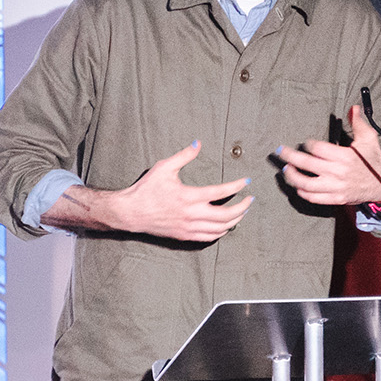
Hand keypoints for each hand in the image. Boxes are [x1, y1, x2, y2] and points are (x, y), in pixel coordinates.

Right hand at [41, 141, 253, 241]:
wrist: (131, 212)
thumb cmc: (146, 189)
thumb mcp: (164, 167)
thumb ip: (184, 155)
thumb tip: (198, 143)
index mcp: (189, 196)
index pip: (221, 192)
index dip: (237, 186)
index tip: (246, 182)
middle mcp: (192, 215)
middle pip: (227, 215)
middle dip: (243, 208)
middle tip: (250, 200)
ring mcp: (189, 228)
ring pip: (220, 229)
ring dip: (235, 221)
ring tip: (241, 212)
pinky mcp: (184, 236)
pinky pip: (209, 237)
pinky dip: (221, 232)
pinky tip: (225, 225)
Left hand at [276, 105, 380, 206]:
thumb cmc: (373, 160)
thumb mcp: (369, 139)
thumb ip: (358, 123)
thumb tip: (353, 107)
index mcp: (344, 156)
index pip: (317, 148)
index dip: (308, 144)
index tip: (306, 144)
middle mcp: (338, 172)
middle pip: (307, 164)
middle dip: (290, 156)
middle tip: (280, 152)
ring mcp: (336, 187)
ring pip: (306, 184)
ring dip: (292, 177)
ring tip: (285, 170)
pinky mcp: (336, 199)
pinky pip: (314, 198)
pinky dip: (303, 192)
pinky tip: (297, 186)